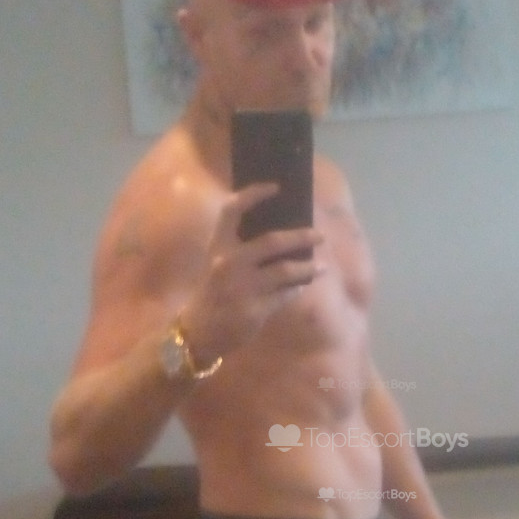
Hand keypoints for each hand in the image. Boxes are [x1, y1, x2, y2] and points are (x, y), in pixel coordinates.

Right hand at [179, 183, 324, 364]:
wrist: (198, 332)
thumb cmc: (212, 292)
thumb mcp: (218, 264)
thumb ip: (242, 248)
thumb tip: (282, 232)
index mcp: (218, 247)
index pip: (231, 211)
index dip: (253, 194)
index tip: (276, 187)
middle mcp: (228, 263)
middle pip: (272, 242)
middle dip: (301, 237)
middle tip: (319, 236)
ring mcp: (242, 288)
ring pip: (285, 271)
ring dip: (307, 268)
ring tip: (321, 266)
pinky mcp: (254, 310)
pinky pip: (285, 295)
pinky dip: (297, 288)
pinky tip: (303, 285)